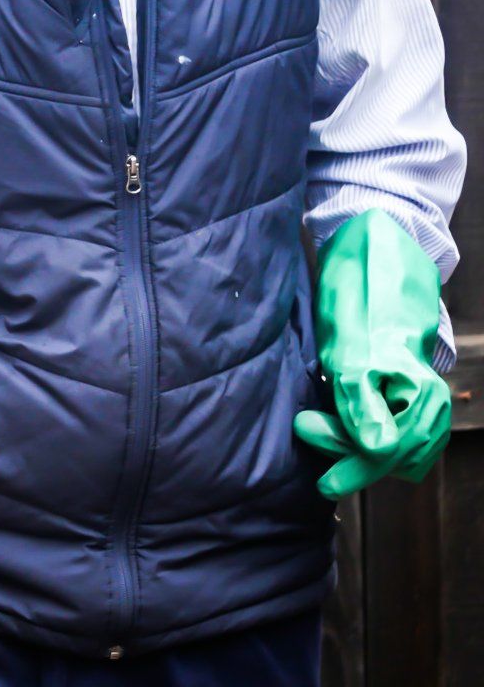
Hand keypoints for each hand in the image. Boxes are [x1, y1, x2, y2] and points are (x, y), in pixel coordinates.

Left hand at [293, 210, 450, 498]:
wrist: (375, 257)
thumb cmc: (359, 298)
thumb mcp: (348, 348)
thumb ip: (361, 400)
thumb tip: (378, 451)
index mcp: (420, 393)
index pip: (387, 455)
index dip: (352, 466)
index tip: (322, 481)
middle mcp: (429, 401)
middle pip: (392, 458)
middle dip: (350, 455)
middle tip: (308, 430)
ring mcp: (422, 398)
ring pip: (395, 451)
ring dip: (357, 449)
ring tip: (319, 426)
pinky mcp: (408, 393)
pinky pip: (396, 437)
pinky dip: (368, 439)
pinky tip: (343, 428)